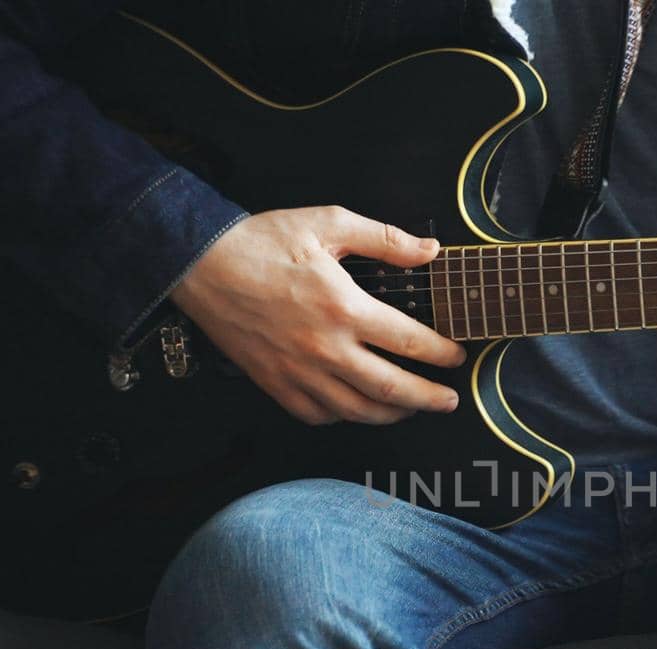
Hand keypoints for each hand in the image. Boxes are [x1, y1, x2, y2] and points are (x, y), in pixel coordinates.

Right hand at [170, 205, 465, 424]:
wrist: (199, 264)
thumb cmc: (261, 242)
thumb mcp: (328, 223)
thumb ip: (385, 239)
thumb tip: (430, 251)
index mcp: (344, 307)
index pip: (411, 342)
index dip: (442, 354)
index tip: (457, 357)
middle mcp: (325, 348)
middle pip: (392, 388)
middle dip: (430, 399)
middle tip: (449, 401)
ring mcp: (299, 372)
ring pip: (358, 410)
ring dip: (392, 414)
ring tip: (411, 409)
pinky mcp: (275, 384)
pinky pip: (318, 416)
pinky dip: (343, 417)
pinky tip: (357, 406)